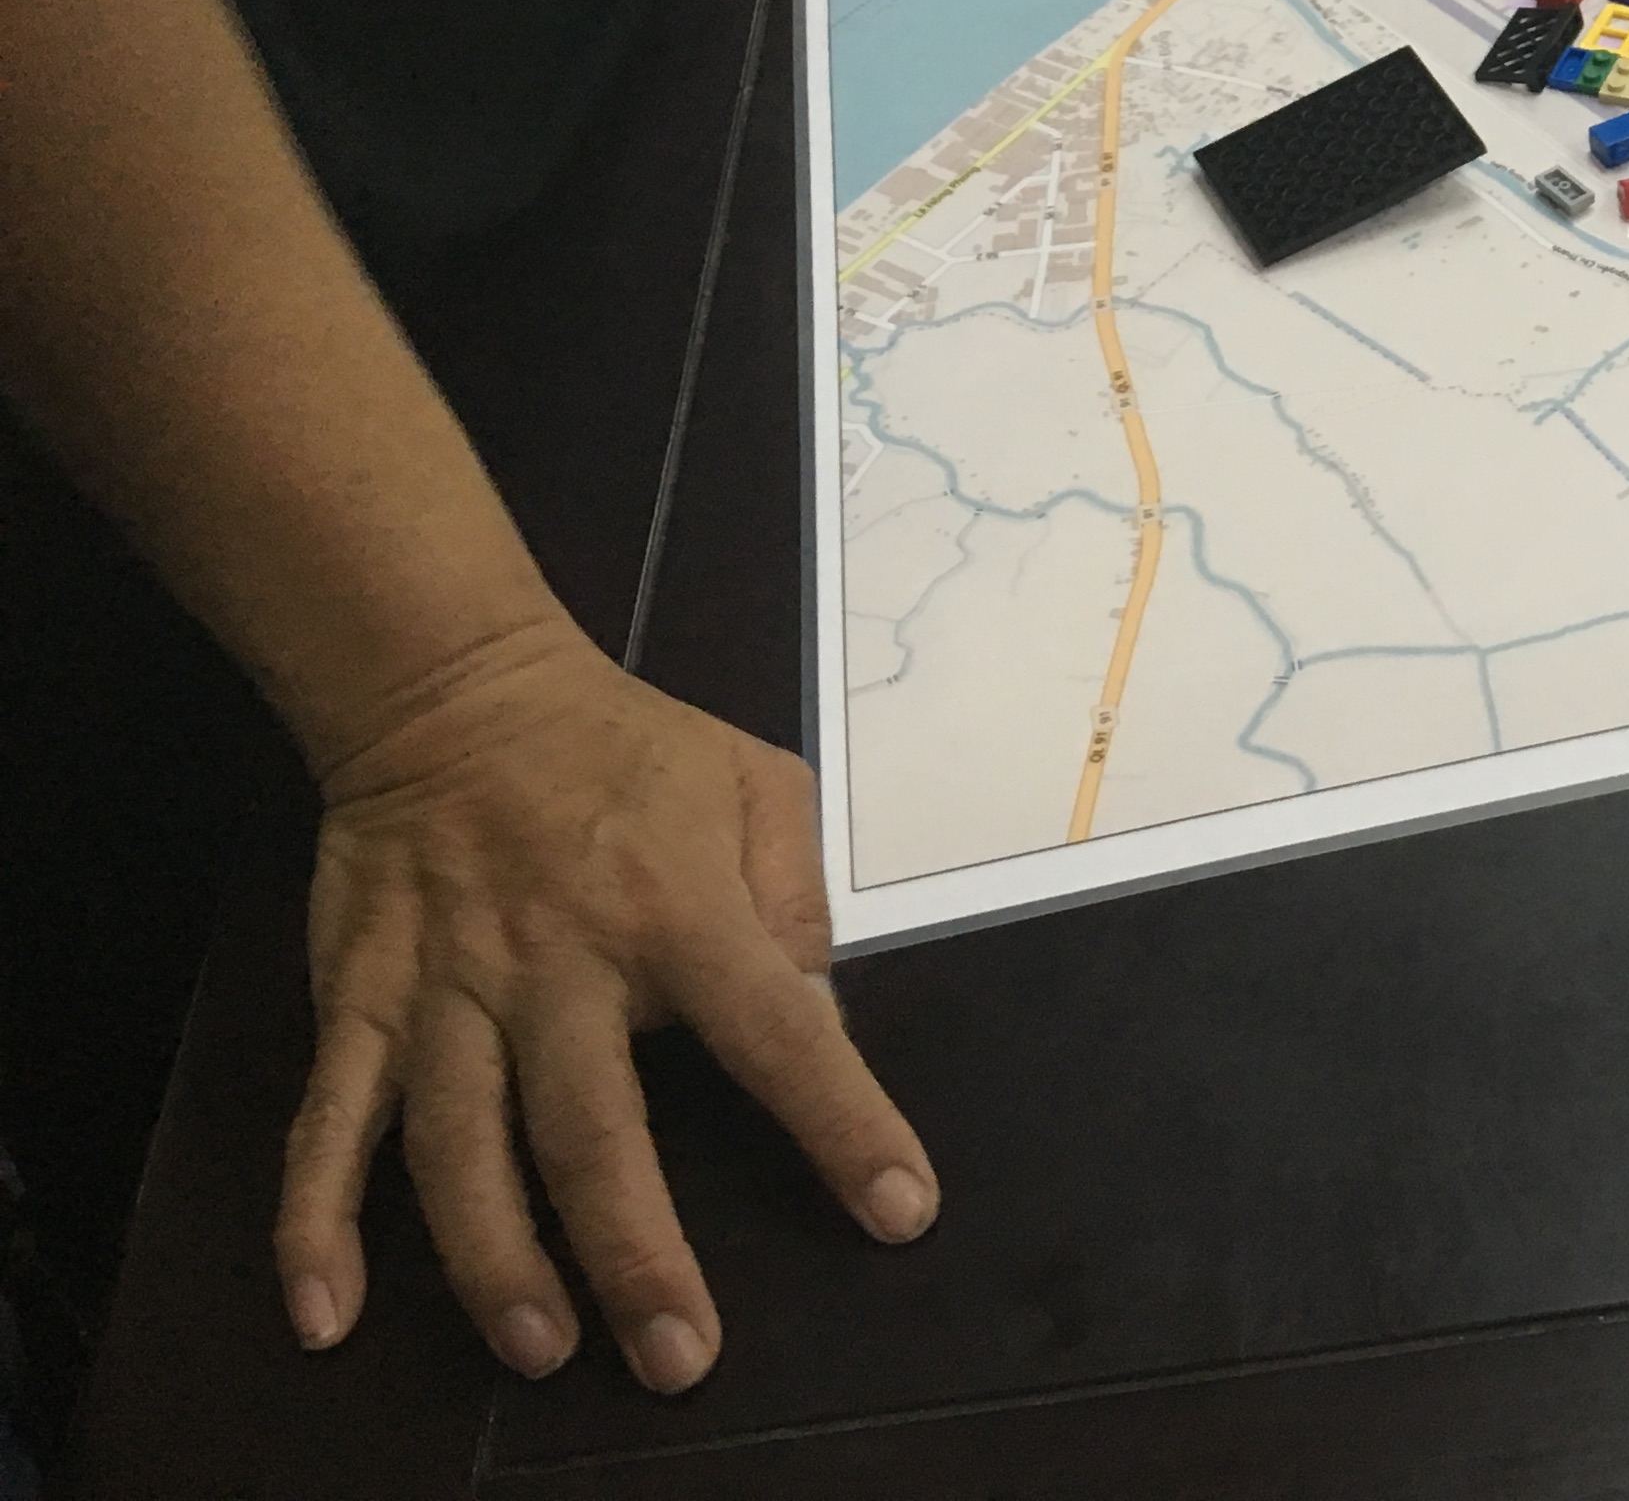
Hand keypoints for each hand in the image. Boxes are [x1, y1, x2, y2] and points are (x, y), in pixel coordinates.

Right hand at [275, 621, 933, 1391]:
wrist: (453, 688)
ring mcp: (448, 991)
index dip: (843, 1124)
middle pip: (597, 1130)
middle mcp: (559, 963)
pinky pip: (329, 1125)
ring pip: (460, 1149)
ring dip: (496, 1261)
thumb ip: (798, 893)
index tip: (896, 1210)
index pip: (779, 1033)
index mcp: (678, 909)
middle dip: (638, 1253)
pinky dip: (315, 1223)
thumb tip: (822, 1004)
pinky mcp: (360, 1002)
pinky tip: (328, 1312)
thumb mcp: (757, 782)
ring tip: (541, 1348)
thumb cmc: (625, 746)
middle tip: (679, 1357)